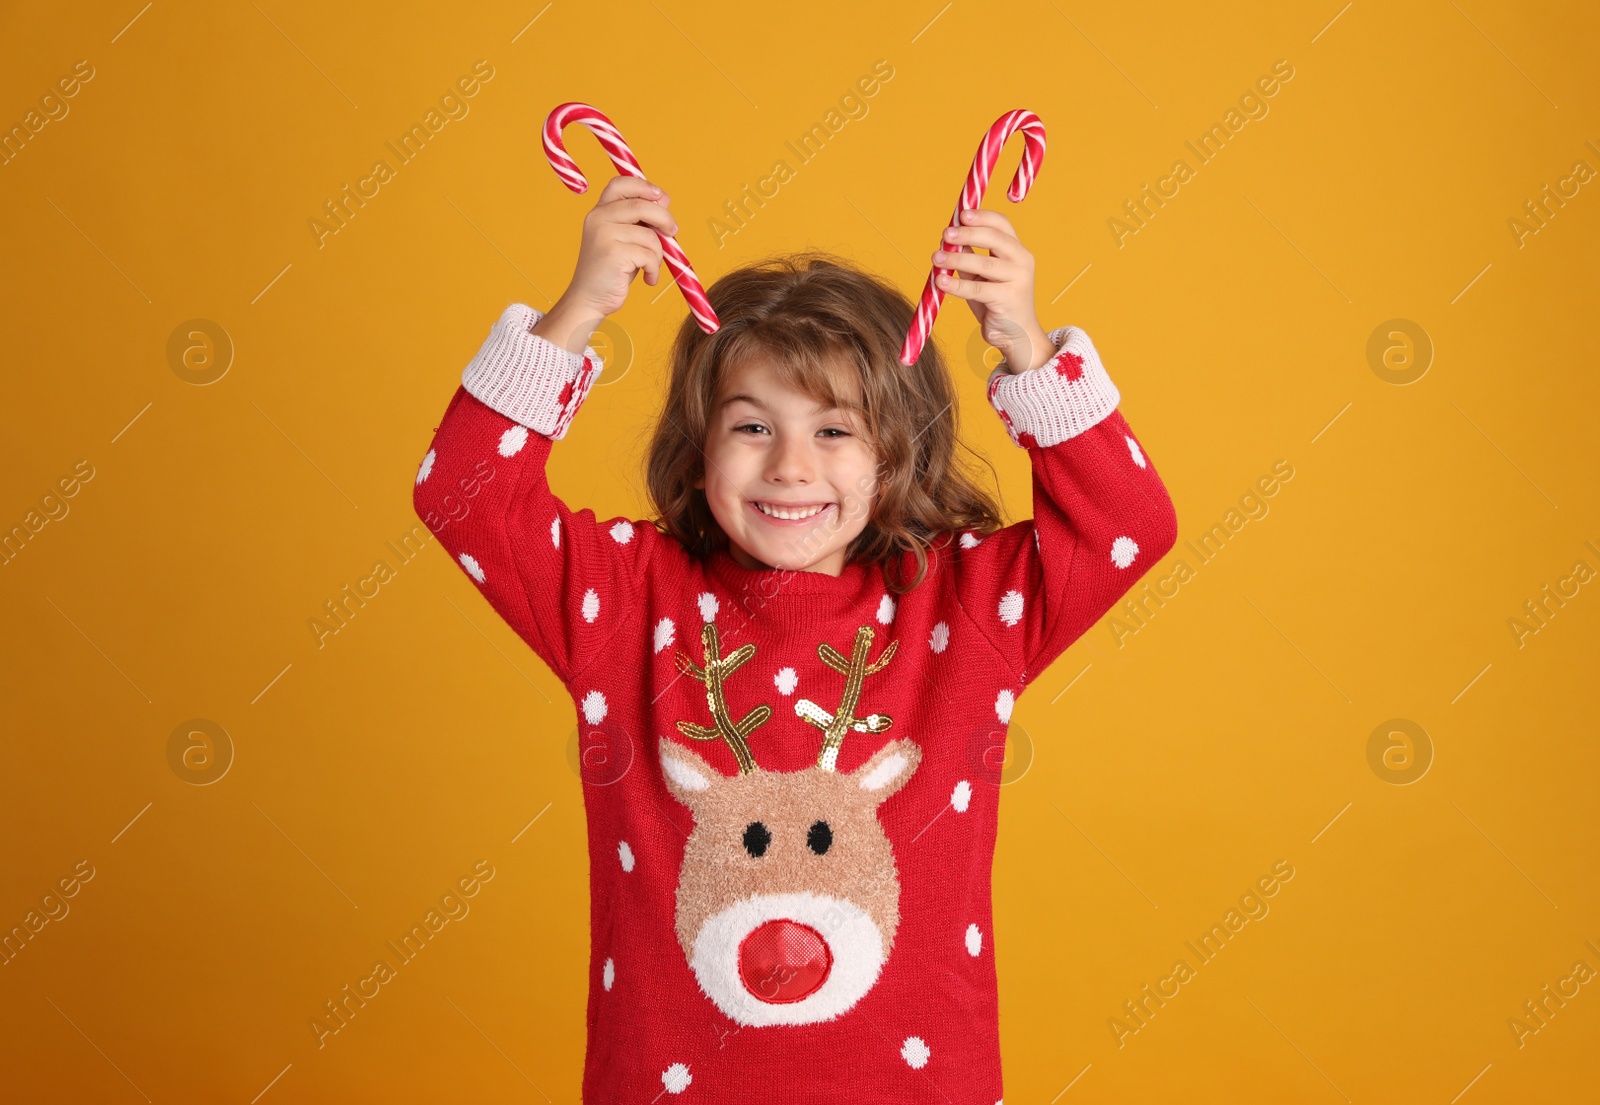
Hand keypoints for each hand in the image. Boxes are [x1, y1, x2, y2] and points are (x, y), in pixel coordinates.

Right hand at [534, 175, 676, 352]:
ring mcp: (603, 234)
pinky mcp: (613, 253)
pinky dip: (654, 269)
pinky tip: (647, 279)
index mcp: (600, 211)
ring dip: (659, 254)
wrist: (589, 300)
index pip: (620, 183)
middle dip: (665, 219)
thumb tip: (664, 200)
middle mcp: (598, 218)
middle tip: (673, 233)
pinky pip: (649, 255)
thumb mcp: (625, 239)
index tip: (661, 198)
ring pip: (650, 235)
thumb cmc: (612, 271)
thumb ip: (640, 221)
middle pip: (642, 205)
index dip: (644, 186)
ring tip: (651, 267)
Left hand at [932, 208, 1055, 372]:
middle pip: (995, 238)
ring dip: (957, 258)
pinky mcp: (1009, 299)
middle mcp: (1022, 261)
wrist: (1015, 336)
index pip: (1002, 224)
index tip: (961, 214)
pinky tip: (941, 281)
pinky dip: (957, 284)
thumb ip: (969, 256)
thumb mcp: (981, 276)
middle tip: (945, 234)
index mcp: (1017, 250)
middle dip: (968, 233)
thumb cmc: (996, 303)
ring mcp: (1018, 279)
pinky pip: (978, 289)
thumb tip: (948, 238)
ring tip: (936, 258)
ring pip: (984, 264)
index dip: (982, 216)